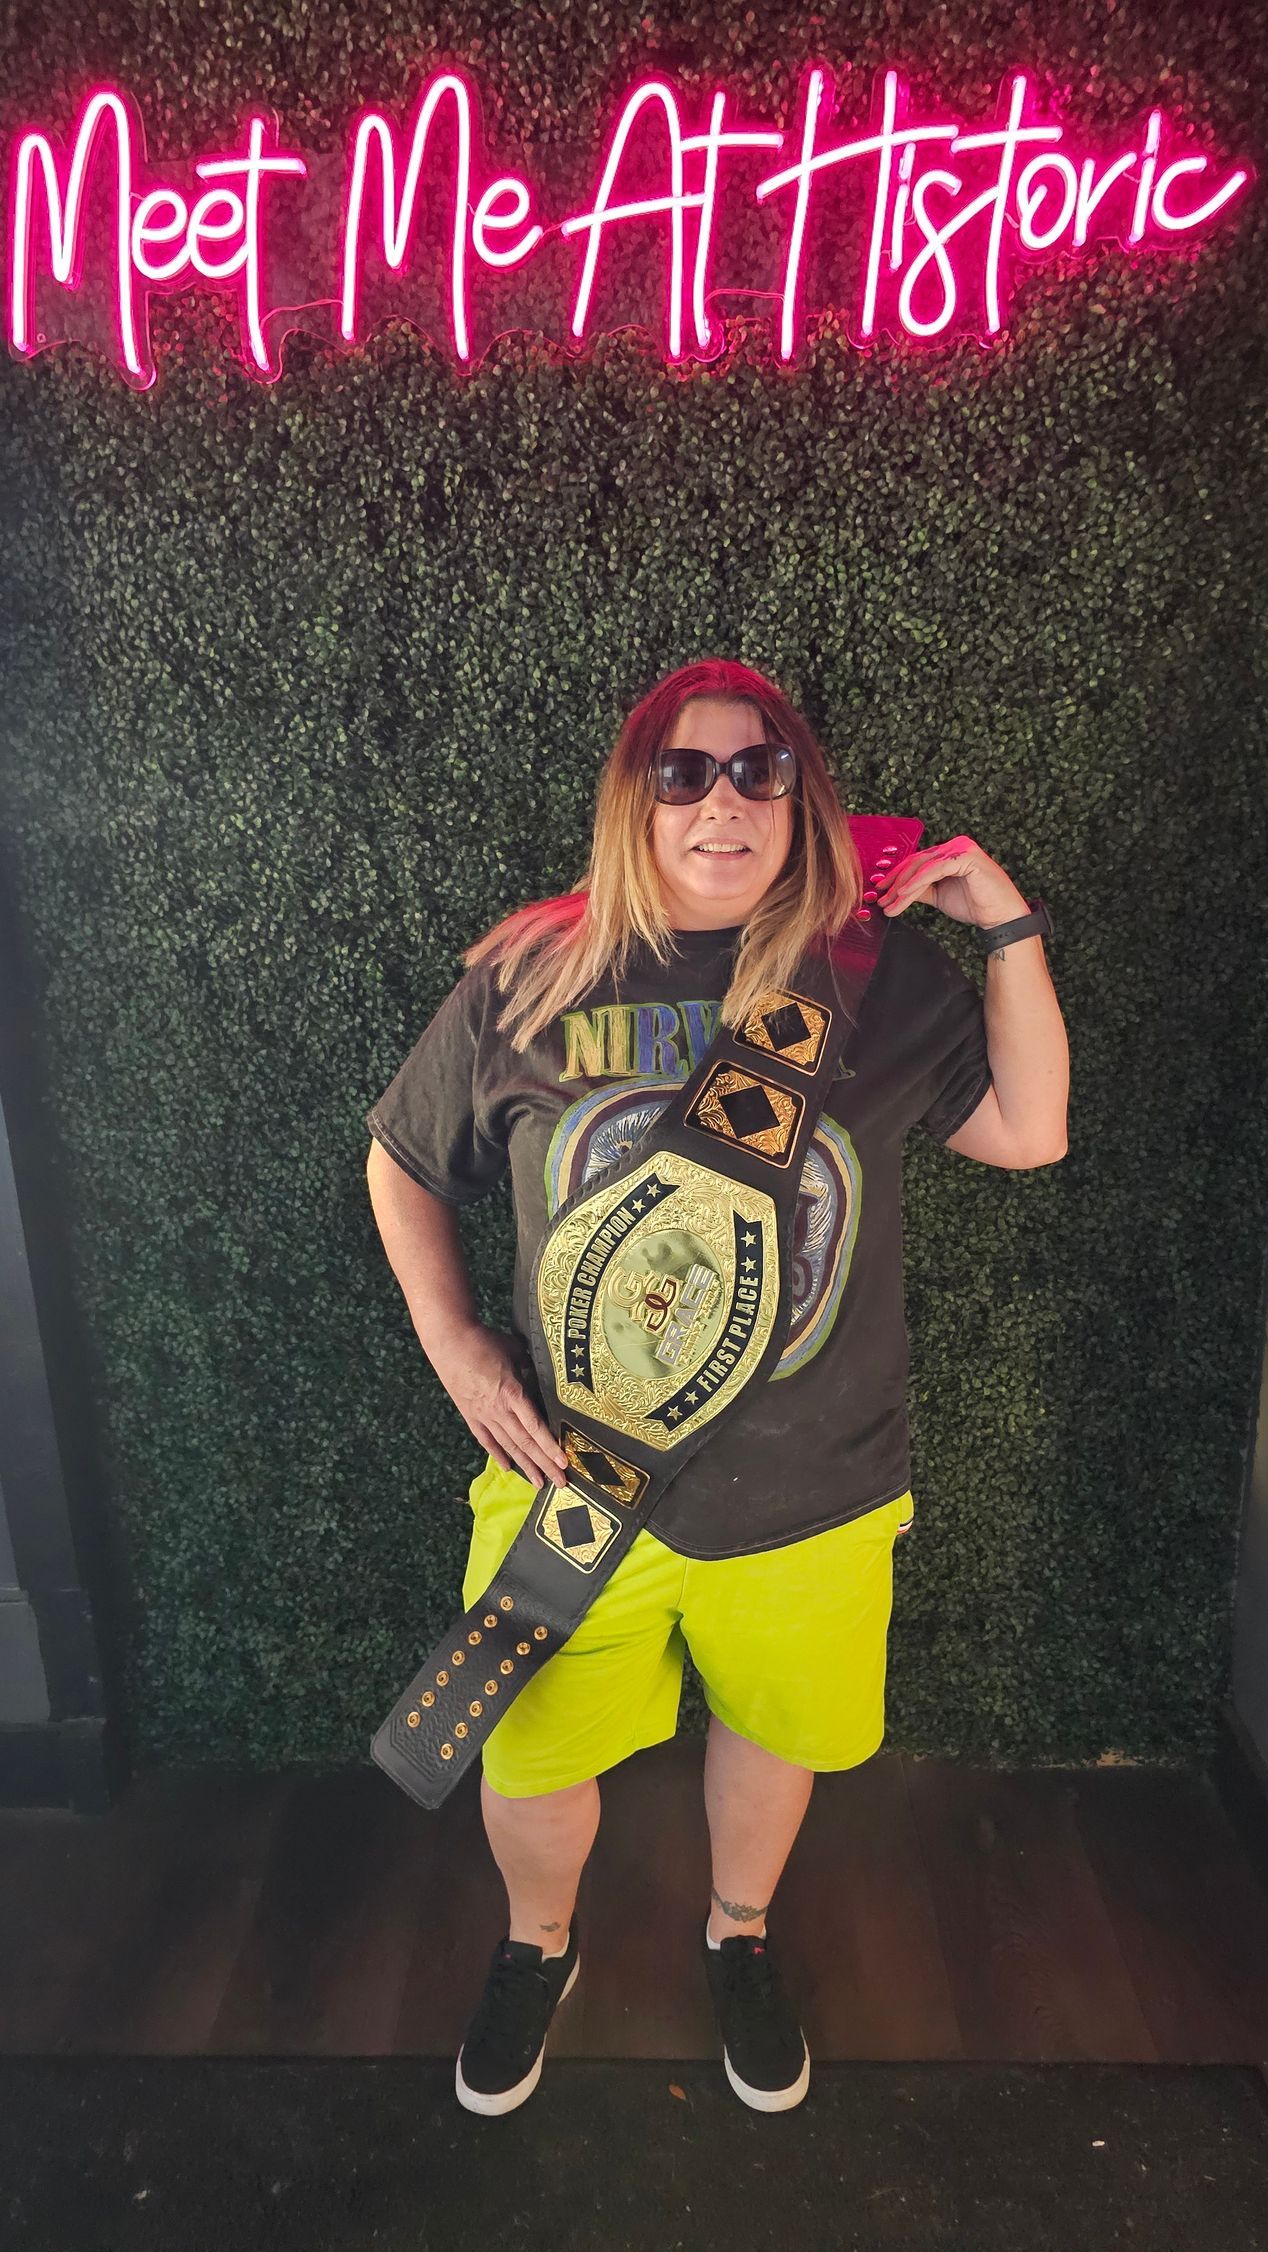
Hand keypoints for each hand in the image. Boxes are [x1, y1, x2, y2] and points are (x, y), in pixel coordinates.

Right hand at [427, 1319, 568, 1489]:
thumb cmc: (484, 1341)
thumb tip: (541, 1375)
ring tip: (539, 1482)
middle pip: (525, 1443)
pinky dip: (498, 1455)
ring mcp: (483, 1415)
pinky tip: (509, 1467)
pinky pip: (486, 1440)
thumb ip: (530, 1368)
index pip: (536, 1427)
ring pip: (508, 1446)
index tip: (564, 1462)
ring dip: (525, 1466)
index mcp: (513, 1394)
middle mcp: (499, 1410)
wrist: (449, 1341)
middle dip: (544, 1464)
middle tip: (560, 1482)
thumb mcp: (515, 1351)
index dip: (550, 1447)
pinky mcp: (470, 1415)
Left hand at [875, 834, 1028, 928]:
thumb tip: (898, 891)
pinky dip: (917, 882)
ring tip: (891, 903)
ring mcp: (961, 848)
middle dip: (895, 882)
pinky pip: (934, 870)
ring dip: (903, 887)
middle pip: (916, 861)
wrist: (1000, 917)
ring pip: (922, 866)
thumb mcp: (940, 895)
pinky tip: (904, 894)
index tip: (882, 891)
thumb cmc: (976, 905)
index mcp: (950, 852)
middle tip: (881, 899)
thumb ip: (921, 889)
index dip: (896, 876)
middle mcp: (956, 845)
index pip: (917, 861)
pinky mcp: (966, 857)